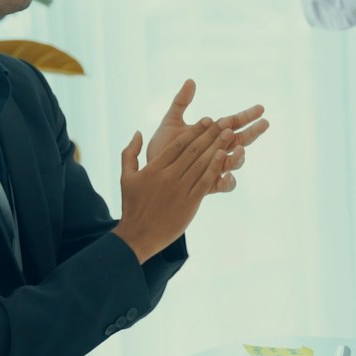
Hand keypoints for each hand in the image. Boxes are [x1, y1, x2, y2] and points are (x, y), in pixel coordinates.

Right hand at [115, 116, 234, 262]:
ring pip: (201, 163)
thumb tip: (138, 132)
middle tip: (224, 121)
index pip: (178, 144)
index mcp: (154, 168)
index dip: (194, 131)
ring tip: (229, 133)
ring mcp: (180, 190)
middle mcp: (168, 176)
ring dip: (217, 146)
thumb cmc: (132, 205)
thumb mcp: (126, 177)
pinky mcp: (189, 203)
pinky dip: (215, 168)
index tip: (207, 120)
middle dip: (210, 134)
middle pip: (193, 150)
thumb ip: (130, 153)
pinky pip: (205, 182)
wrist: (138, 235)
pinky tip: (224, 156)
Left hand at [147, 80, 267, 195]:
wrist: (150, 171)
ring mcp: (215, 168)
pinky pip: (225, 186)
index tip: (260, 108)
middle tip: (264, 123)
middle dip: (253, 132)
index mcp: (212, 134)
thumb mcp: (171, 122)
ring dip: (240, 156)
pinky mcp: (208, 185)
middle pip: (241, 141)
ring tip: (240, 149)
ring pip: (235, 163)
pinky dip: (229, 181)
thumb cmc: (162, 147)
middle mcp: (217, 151)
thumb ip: (181, 102)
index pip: (234, 122)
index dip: (247, 115)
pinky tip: (229, 176)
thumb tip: (190, 80)